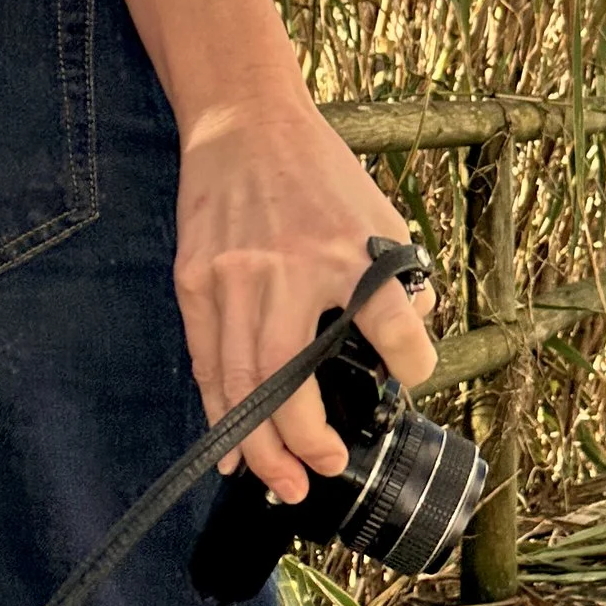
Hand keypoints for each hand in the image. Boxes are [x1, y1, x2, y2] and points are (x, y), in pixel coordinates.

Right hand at [173, 91, 440, 504]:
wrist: (245, 124)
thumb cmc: (319, 173)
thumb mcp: (378, 214)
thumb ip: (399, 278)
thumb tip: (411, 340)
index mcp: (345, 250)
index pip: (391, 323)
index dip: (411, 363)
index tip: (410, 379)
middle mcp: (286, 269)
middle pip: (288, 375)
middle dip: (306, 440)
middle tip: (324, 470)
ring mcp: (233, 279)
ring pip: (240, 381)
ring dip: (260, 445)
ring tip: (282, 481)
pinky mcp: (194, 282)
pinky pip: (206, 362)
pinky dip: (219, 412)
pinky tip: (231, 453)